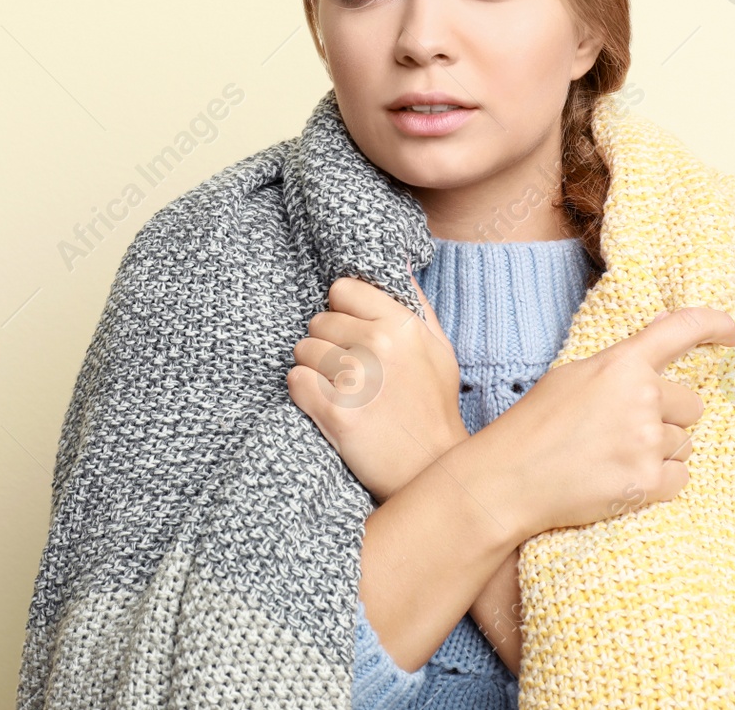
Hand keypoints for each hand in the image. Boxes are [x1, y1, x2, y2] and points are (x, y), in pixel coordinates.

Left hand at [286, 272, 467, 502]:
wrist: (430, 470)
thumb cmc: (432, 409)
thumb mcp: (439, 351)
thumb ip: (417, 305)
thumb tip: (401, 264)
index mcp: (403, 325)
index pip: (341, 289)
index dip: (342, 311)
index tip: (352, 335)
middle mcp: (379, 345)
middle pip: (318, 321)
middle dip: (327, 345)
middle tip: (351, 374)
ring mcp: (356, 378)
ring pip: (303, 350)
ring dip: (315, 370)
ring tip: (343, 392)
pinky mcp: (336, 411)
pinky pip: (296, 381)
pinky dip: (305, 394)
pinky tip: (329, 407)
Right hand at [468, 306, 734, 540]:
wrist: (509, 479)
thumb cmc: (535, 425)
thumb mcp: (573, 376)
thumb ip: (624, 359)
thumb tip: (666, 327)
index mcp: (620, 364)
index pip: (680, 330)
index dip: (713, 325)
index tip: (732, 332)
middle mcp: (641, 398)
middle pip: (690, 404)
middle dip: (666, 417)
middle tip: (622, 431)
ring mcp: (646, 442)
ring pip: (683, 443)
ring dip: (657, 451)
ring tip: (611, 457)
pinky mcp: (648, 482)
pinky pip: (681, 477)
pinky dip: (659, 481)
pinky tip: (622, 478)